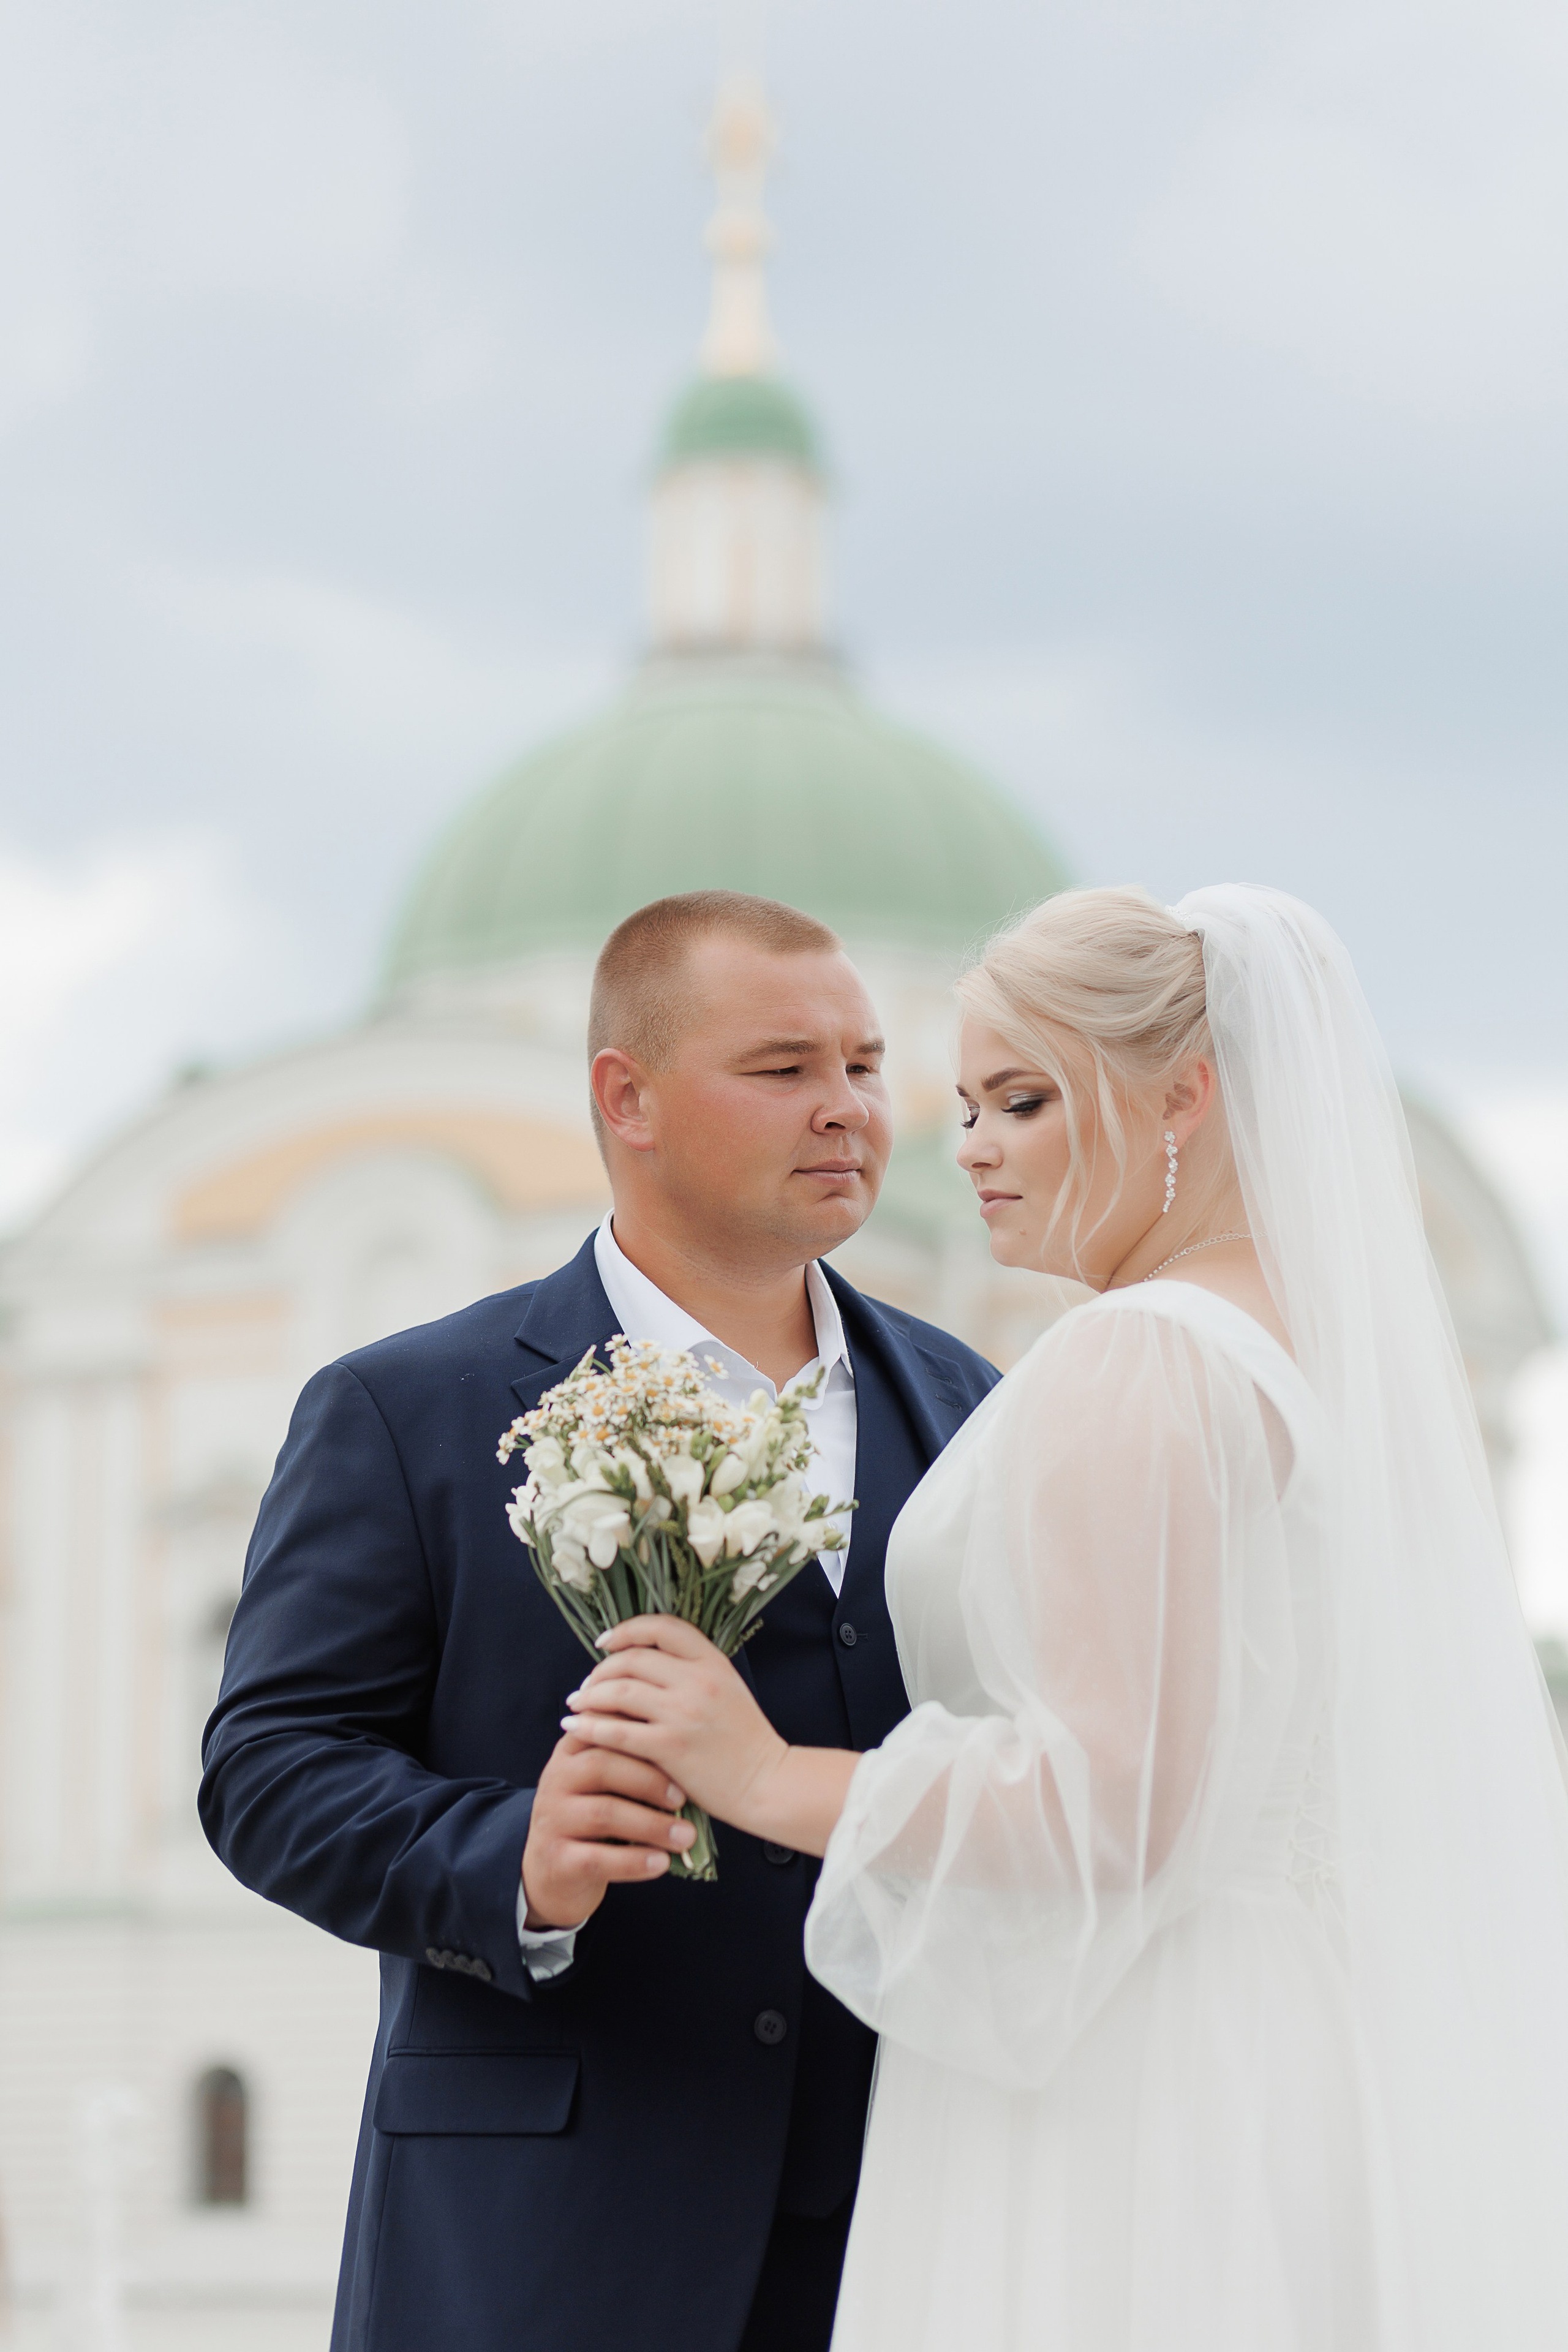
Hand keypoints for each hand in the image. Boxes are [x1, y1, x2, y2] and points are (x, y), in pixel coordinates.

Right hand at [520, 1729, 695, 1930]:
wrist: (553, 1869)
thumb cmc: (595, 1816)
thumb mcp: (607, 1782)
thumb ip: (634, 1761)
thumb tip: (691, 1757)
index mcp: (572, 1751)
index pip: (605, 1729)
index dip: (642, 1736)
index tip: (683, 1748)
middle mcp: (556, 1778)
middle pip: (602, 1766)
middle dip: (650, 1781)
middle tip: (685, 1798)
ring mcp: (552, 1819)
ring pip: (603, 1813)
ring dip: (651, 1824)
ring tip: (686, 1836)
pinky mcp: (556, 1858)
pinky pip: (597, 1858)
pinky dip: (634, 1861)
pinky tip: (662, 1864)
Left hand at [564, 1618, 787, 1831]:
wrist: (766, 1782)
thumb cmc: (745, 1739)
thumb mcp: (729, 1688)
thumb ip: (693, 1671)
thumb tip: (643, 1661)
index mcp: (713, 1662)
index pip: (662, 1627)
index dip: (628, 1630)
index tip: (606, 1642)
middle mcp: (697, 1681)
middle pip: (632, 1658)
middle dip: (601, 1669)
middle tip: (587, 1684)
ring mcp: (683, 1713)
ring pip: (619, 1691)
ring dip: (590, 1695)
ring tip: (577, 1703)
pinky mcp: (670, 1747)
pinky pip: (617, 1732)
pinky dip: (589, 1727)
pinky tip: (574, 1728)